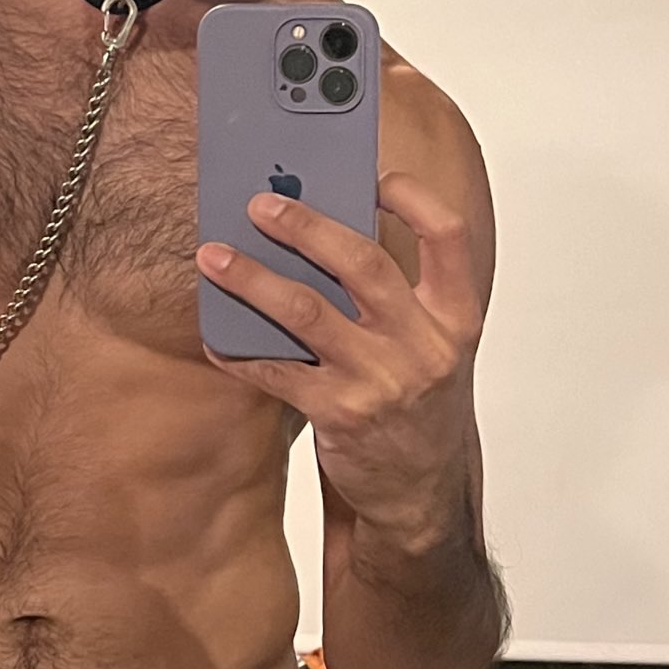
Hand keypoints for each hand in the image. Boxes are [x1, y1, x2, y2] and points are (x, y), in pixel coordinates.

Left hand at [195, 171, 485, 532]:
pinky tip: (214, 334)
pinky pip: (276, 371)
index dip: (412, 198)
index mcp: (455, 318)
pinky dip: (238, 350)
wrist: (421, 492)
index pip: (448, 237)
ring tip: (213, 257)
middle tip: (260, 206)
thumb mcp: (428, 347)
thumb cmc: (417, 406)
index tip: (372, 176)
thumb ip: (394, 298)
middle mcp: (424, 345)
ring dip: (253, 279)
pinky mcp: (340, 416)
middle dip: (306, 227)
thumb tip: (317, 236)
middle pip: (363, 264)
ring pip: (307, 312)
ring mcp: (381, 381)